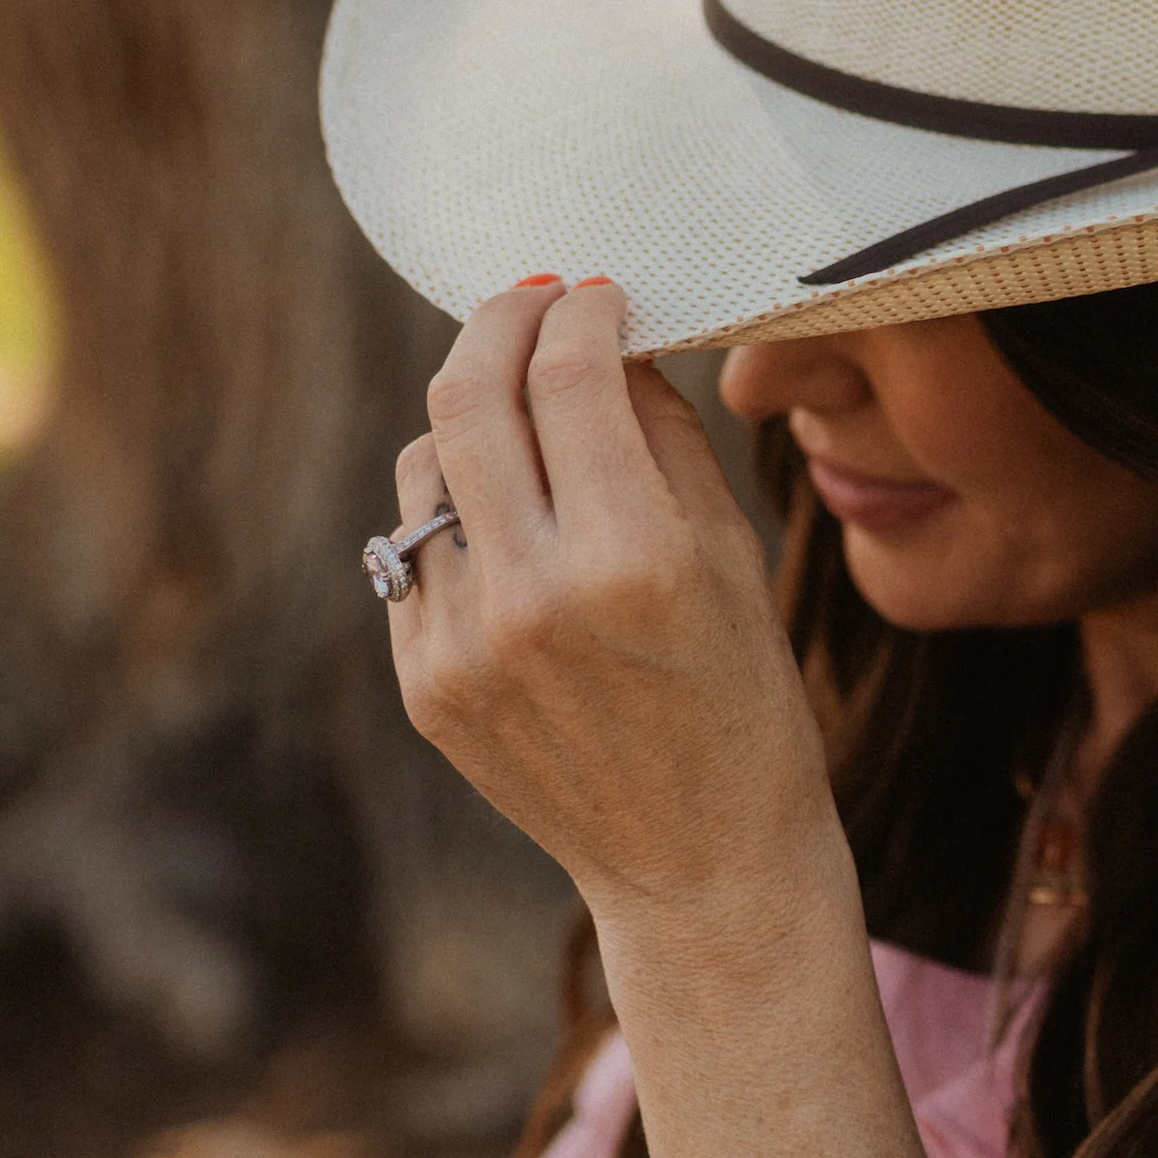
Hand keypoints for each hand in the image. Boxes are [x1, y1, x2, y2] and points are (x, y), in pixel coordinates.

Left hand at [387, 280, 847, 971]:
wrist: (700, 864)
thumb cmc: (742, 697)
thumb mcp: (730, 553)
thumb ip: (661, 431)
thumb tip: (606, 337)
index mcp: (631, 560)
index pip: (569, 377)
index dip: (577, 311)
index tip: (595, 293)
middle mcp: (532, 599)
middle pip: (468, 396)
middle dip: (500, 322)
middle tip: (533, 300)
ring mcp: (461, 647)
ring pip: (424, 464)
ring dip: (470, 416)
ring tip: (523, 417)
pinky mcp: (423, 684)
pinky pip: (415, 550)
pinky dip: (456, 509)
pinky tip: (509, 517)